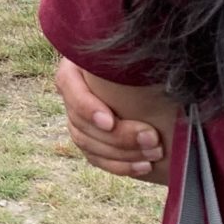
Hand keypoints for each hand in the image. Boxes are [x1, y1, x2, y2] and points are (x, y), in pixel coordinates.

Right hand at [54, 57, 167, 180]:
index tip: (110, 122)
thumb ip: (131, 63)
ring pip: (88, 144)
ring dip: (123, 154)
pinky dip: (120, 166)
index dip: (88, 108)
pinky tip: (144, 166)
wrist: (142, 78)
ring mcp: (78, 120)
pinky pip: (97, 159)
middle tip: (152, 138)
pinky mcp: (89, 141)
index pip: (69, 89)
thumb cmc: (138, 60)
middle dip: (119, 136)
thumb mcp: (130, 57)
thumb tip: (148, 68)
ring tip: (154, 153)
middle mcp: (71, 94)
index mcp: (74, 69)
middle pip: (82, 123)